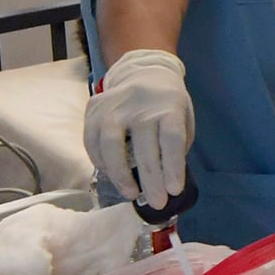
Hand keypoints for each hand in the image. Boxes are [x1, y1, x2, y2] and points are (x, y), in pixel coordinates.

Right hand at [84, 49, 192, 208]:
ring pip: (111, 144)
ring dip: (120, 174)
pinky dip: (101, 162)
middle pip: (145, 148)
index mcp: (168, 107)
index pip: (171, 139)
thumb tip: (165, 183)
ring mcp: (114, 106)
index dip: (173, 167)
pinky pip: (92, 140)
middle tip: (156, 203)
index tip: (174, 191)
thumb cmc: (167, 105)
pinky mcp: (94, 108)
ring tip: (130, 194)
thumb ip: (175, 146)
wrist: (144, 71)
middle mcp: (140, 105)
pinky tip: (111, 174)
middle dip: (151, 180)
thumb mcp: (182, 119)